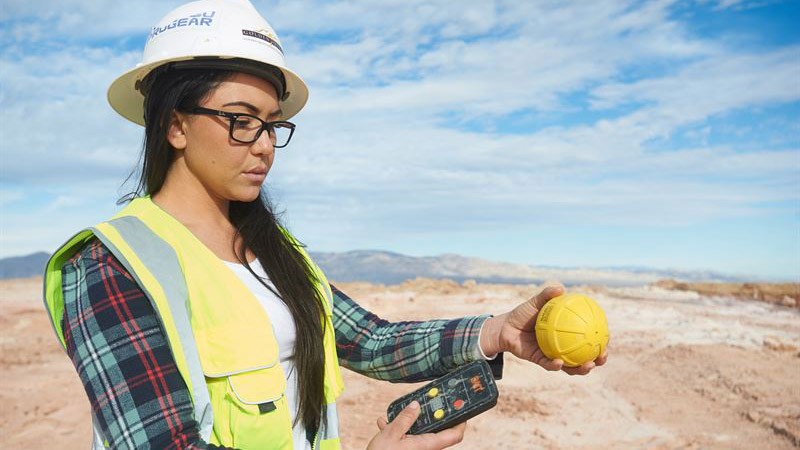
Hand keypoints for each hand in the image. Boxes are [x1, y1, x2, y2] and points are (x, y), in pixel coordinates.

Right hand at [366, 401, 465, 449]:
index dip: (461, 421)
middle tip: (424, 401)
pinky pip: (408, 438)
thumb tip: (417, 405)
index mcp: (428, 445)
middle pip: (437, 429)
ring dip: (409, 421)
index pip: (455, 434)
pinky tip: (385, 424)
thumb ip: (405, 418)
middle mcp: (427, 449)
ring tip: (396, 413)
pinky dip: (399, 430)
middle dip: (429, 414)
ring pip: (420, 432)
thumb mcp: (392, 434)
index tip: (461, 408)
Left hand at [480, 285, 607, 374]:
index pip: (588, 338)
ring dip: (581, 369)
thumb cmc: (523, 313)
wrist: (505, 327)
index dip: (601, 340)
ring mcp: (553, 355)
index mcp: (567, 333)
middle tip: (603, 357)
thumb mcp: (535, 302)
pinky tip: (560, 362)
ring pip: (572, 366)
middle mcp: (563, 346)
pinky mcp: (541, 361)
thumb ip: (547, 295)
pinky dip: (556, 365)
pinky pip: (551, 365)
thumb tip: (561, 288)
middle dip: (597, 360)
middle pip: (586, 356)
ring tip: (588, 365)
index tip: (608, 338)